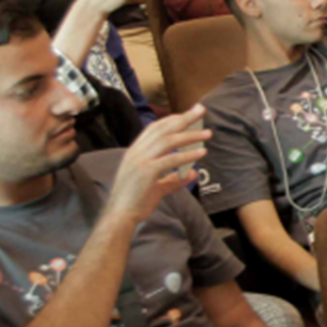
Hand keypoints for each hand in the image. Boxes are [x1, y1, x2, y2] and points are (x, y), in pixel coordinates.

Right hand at [104, 104, 212, 223]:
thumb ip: (173, 179)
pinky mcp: (147, 173)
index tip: (189, 114)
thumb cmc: (135, 202)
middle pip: (163, 129)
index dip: (173, 119)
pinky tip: (201, 152)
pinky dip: (188, 155)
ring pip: (168, 141)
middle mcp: (137, 152)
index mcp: (135, 151)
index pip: (155, 128)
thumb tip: (193, 174)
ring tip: (207, 134)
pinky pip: (171, 160)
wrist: (119, 216)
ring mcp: (140, 161)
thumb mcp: (156, 187)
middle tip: (202, 110)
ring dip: (190, 135)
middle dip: (184, 118)